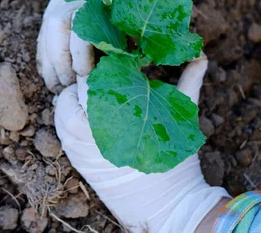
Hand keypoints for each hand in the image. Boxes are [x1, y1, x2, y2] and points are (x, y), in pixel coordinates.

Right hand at [37, 0, 167, 91]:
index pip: (80, 33)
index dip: (82, 59)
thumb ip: (142, 27)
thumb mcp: (144, 1)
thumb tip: (147, 62)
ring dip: (49, 63)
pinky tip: (47, 73)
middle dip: (60, 64)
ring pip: (46, 34)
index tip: (86, 77)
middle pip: (57, 35)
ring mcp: (60, 1)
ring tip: (55, 86)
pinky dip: (42, 54)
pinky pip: (42, 33)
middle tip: (68, 87)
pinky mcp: (54, 5)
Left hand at [54, 56, 229, 232]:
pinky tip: (88, 108)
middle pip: (76, 86)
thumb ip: (187, 82)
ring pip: (62, 104)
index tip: (118, 57)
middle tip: (107, 71)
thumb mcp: (179, 118)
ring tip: (98, 90)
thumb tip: (200, 54)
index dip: (107, 62)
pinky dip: (69, 112)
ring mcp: (75, 144)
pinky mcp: (72, 155)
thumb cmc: (176, 162)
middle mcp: (87, 129)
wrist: (166, 206)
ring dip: (76, 93)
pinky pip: (60, 124)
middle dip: (90, 76)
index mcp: (113, 116)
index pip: (96, 74)